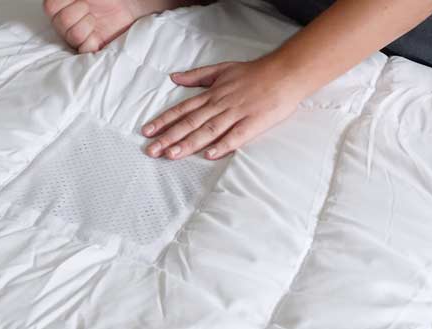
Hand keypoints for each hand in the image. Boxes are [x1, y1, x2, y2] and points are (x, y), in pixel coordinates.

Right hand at [43, 0, 135, 52]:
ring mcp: (74, 38)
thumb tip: (67, 3)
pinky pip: (85, 48)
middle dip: (79, 11)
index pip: (50, 6)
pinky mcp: (88, 49)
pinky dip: (93, 40)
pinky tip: (97, 33)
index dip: (66, 1)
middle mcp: (62, 24)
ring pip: (74, 35)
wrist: (127, 7)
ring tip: (94, 20)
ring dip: (88, 24)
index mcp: (59, 7)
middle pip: (62, 21)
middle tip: (89, 8)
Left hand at [142, 59, 304, 159]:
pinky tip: (208, 155)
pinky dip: (222, 146)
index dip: (164, 121)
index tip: (147, 132)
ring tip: (172, 155)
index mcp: (212, 94)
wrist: (284, 73)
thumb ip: (197, 76)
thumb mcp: (222, 69)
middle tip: (152, 150)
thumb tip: (174, 78)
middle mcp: (220, 104)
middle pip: (190, 123)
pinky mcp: (253, 124)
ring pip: (208, 130)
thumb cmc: (253, 73)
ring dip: (189, 143)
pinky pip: (235, 137)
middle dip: (169, 137)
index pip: (183, 109)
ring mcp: (237, 114)